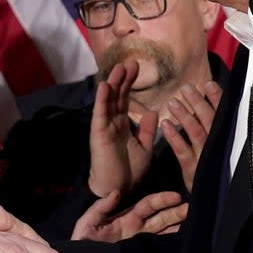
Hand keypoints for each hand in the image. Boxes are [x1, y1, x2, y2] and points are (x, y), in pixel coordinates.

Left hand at [71, 190, 187, 241]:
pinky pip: (157, 250)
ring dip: (177, 226)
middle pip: (161, 217)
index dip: (162, 199)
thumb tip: (117, 192)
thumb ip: (101, 207)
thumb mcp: (87, 223)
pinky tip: (182, 243)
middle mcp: (137, 229)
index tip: (176, 196)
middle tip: (192, 209)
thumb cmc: (81, 244)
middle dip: (176, 212)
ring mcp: (140, 243)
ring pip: (163, 232)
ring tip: (194, 222)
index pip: (148, 204)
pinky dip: (170, 246)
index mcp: (126, 218)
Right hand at [88, 60, 158, 198]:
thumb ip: (147, 130)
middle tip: (131, 62)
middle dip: (123, 79)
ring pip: (108, 101)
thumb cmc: (130, 173)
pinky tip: (105, 86)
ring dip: (113, 84)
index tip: (137, 68)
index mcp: (123, 125)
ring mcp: (105, 127)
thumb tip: (153, 111)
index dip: (130, 84)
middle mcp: (113, 123)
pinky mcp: (99, 134)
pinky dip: (102, 100)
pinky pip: (100, 114)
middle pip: (117, 96)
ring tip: (119, 67)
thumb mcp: (145, 148)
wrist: (119, 190)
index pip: (126, 99)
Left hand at [160, 80, 221, 192]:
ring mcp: (205, 158)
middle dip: (198, 103)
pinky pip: (182, 151)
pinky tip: (164, 124)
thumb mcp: (219, 149)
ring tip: (173, 102)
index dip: (217, 99)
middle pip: (210, 121)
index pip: (223, 115)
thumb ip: (215, 128)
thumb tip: (210, 103)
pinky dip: (174, 137)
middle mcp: (218, 147)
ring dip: (185, 116)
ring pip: (196, 133)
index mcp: (225, 140)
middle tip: (186, 88)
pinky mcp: (193, 170)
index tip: (209, 84)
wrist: (213, 200)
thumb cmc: (215, 169)